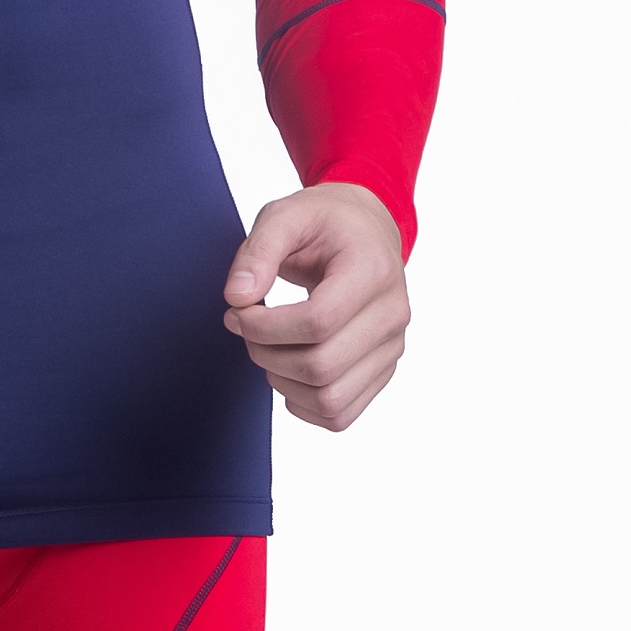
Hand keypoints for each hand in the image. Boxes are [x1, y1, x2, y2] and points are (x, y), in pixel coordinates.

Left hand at [222, 183, 409, 430]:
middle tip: (246, 328)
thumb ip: (258, 252)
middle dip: (266, 354)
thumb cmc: (325, 222)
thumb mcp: (285, 216)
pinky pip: (340, 414)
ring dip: (282, 382)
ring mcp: (392, 347)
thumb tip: (237, 296)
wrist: (366, 230)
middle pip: (322, 367)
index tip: (238, 312)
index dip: (264, 327)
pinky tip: (287, 368)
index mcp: (373, 272)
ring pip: (331, 400)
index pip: (318, 322)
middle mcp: (392, 314)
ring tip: (267, 349)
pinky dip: (303, 404)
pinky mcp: (382, 370)